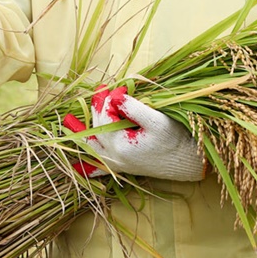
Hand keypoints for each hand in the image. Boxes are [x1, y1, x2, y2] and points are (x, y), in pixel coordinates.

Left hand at [80, 86, 204, 181]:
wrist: (188, 162)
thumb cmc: (176, 140)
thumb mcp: (157, 121)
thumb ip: (135, 108)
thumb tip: (116, 97)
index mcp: (120, 144)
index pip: (106, 115)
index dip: (110, 98)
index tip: (121, 87)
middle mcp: (113, 156)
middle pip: (96, 128)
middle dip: (98, 108)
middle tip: (103, 91)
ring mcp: (116, 164)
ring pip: (91, 148)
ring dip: (80, 134)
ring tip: (68, 121)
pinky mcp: (122, 168)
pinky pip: (99, 170)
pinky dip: (87, 167)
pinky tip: (77, 167)